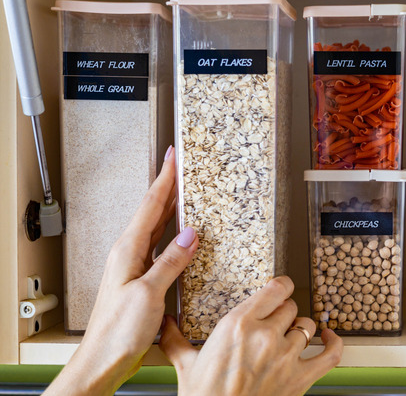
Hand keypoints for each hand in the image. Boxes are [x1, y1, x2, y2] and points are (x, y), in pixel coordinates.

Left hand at [46, 147, 197, 395]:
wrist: (102, 361)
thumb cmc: (117, 332)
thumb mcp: (148, 294)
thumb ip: (170, 262)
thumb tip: (191, 235)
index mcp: (128, 250)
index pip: (151, 205)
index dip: (165, 178)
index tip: (174, 156)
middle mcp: (129, 254)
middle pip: (153, 210)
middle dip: (169, 186)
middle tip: (183, 166)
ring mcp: (134, 266)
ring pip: (157, 227)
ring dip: (172, 207)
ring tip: (186, 191)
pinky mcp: (142, 279)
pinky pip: (161, 247)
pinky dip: (174, 234)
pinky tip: (184, 235)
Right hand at [160, 276, 342, 395]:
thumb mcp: (185, 364)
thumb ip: (175, 339)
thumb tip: (164, 324)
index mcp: (239, 325)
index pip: (276, 289)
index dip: (281, 287)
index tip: (279, 289)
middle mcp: (266, 336)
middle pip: (290, 307)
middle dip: (283, 313)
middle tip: (274, 323)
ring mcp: (286, 357)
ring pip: (306, 327)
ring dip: (299, 331)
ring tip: (289, 336)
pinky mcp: (301, 378)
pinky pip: (330, 354)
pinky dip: (334, 343)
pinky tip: (328, 338)